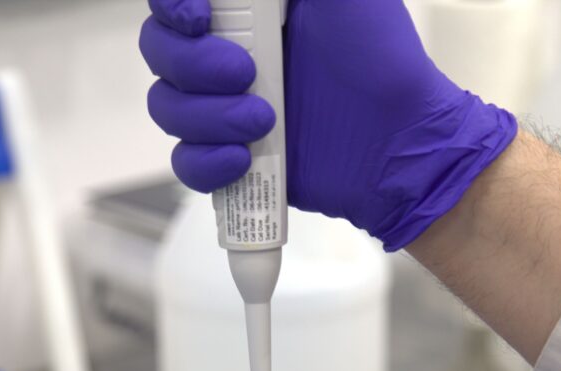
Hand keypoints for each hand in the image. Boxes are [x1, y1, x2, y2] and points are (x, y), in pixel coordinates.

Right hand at [140, 0, 516, 250]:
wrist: (400, 140)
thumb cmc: (381, 58)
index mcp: (245, 11)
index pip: (173, 3)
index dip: (170, 6)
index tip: (199, 18)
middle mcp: (224, 54)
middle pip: (160, 52)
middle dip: (194, 65)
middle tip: (247, 74)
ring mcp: (222, 109)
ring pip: (167, 108)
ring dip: (208, 117)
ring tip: (265, 122)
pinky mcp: (230, 159)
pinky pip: (186, 164)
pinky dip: (206, 163)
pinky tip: (242, 159)